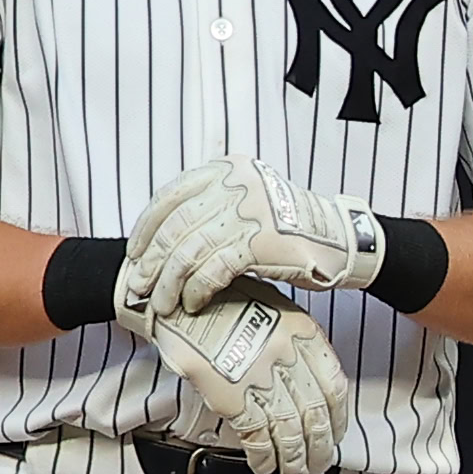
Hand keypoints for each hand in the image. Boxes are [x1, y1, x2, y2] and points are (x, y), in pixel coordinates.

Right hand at [116, 264, 349, 473]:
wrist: (181, 301)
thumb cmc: (221, 299)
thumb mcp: (271, 305)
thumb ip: (293, 339)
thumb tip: (308, 375)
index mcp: (301, 332)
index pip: (334, 386)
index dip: (338, 419)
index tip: (335, 433)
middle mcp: (286, 355)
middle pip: (316, 415)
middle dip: (320, 448)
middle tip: (317, 463)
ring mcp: (259, 376)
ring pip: (290, 431)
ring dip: (294, 460)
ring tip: (294, 473)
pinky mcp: (231, 395)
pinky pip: (255, 436)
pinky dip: (263, 457)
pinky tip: (263, 465)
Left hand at [126, 156, 383, 313]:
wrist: (338, 238)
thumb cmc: (287, 228)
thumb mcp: (248, 198)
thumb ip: (211, 207)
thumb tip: (163, 239)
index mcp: (226, 169)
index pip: (170, 196)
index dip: (146, 228)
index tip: (134, 254)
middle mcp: (235, 183)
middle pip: (176, 226)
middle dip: (151, 261)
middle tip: (138, 287)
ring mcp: (248, 211)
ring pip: (190, 250)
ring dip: (169, 282)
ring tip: (161, 304)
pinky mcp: (261, 241)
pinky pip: (215, 269)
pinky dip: (197, 289)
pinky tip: (192, 303)